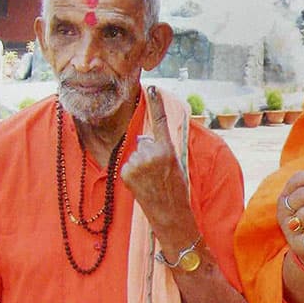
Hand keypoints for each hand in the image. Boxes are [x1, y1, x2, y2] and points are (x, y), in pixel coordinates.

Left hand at [120, 86, 195, 246]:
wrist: (170, 214)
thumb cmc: (177, 190)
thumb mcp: (177, 165)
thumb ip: (161, 148)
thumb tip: (142, 139)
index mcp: (168, 149)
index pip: (160, 121)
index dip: (157, 104)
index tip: (152, 88)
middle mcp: (152, 153)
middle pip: (144, 142)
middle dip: (148, 153)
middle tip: (159, 173)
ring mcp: (138, 162)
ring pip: (135, 153)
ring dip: (141, 165)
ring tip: (152, 181)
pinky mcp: (126, 172)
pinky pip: (128, 165)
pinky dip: (133, 173)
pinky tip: (142, 184)